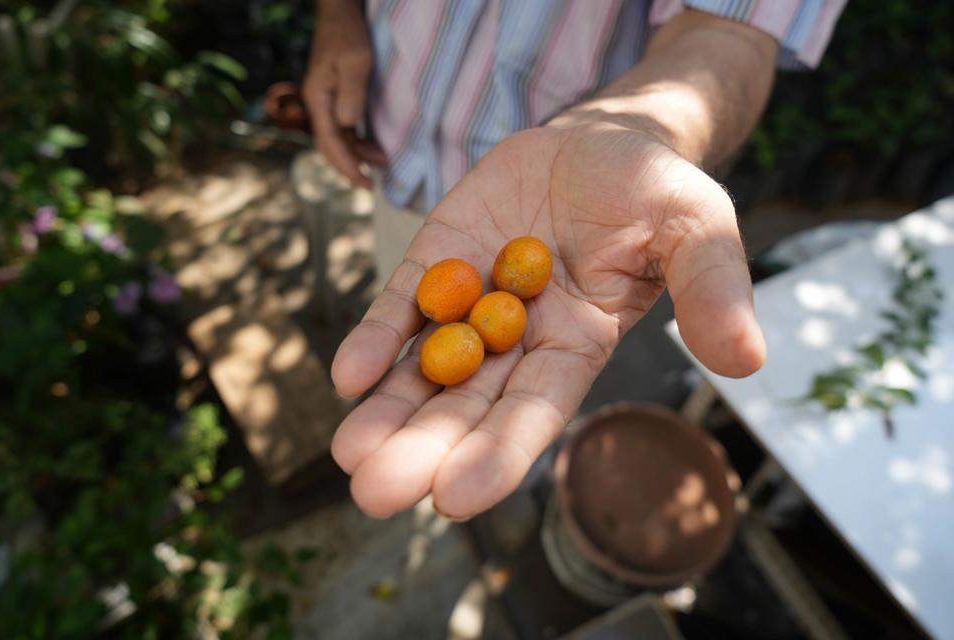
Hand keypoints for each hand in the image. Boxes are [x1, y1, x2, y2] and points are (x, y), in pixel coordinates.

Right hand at [302, 3, 384, 186]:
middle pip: (330, 146)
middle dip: (350, 167)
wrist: (340, 15)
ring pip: (337, 138)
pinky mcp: (334, 98)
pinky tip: (372, 146)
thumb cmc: (348, 36)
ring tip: (381, 163)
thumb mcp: (355, 63)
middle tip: (371, 185)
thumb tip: (348, 125)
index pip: (330, 142)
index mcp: (318, 100)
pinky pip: (343, 128)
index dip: (347, 165)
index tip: (364, 183)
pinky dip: (356, 141)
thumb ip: (352, 94)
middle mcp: (318, 105)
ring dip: (356, 154)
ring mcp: (325, 102)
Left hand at [330, 122, 765, 518]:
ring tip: (350, 454)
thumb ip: (712, 290)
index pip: (536, 409)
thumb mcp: (695, 227)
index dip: (500, 452)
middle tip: (376, 495)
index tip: (456, 499)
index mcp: (578, 346)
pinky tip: (350, 373)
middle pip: (467, 405)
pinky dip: (378, 337)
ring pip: (425, 368)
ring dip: (387, 410)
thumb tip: (748, 359)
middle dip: (423, 449)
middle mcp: (519, 339)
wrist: (601, 142)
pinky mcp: (439, 259)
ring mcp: (473, 301)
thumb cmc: (655, 191)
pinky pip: (403, 305)